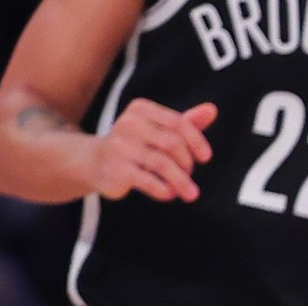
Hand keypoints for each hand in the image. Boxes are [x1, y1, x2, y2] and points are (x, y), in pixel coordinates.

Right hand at [91, 99, 216, 202]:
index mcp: (141, 110)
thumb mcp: (159, 130)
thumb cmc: (135, 145)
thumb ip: (186, 122)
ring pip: (163, 164)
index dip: (197, 142)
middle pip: (173, 143)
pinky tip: (169, 193)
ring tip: (188, 191)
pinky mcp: (116, 169)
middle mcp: (128, 123)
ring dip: (181, 181)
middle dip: (187, 163)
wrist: (95, 162)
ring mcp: (120, 146)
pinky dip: (166, 191)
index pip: (178, 123)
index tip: (205, 157)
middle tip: (188, 174)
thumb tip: (212, 109)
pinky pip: (151, 182)